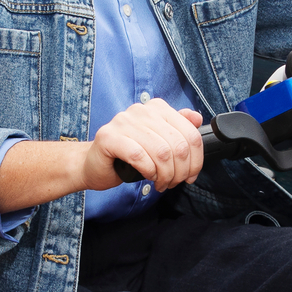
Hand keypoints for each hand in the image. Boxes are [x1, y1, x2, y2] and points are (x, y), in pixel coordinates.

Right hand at [87, 98, 203, 192]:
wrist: (94, 164)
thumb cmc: (127, 155)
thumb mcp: (158, 141)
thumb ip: (178, 129)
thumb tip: (197, 118)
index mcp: (156, 108)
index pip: (190, 133)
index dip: (196, 160)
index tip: (190, 175)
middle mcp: (141, 110)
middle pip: (178, 145)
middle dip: (180, 171)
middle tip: (173, 183)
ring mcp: (123, 121)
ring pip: (161, 152)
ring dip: (165, 175)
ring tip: (161, 183)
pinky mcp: (109, 137)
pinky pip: (139, 156)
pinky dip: (148, 171)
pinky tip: (147, 176)